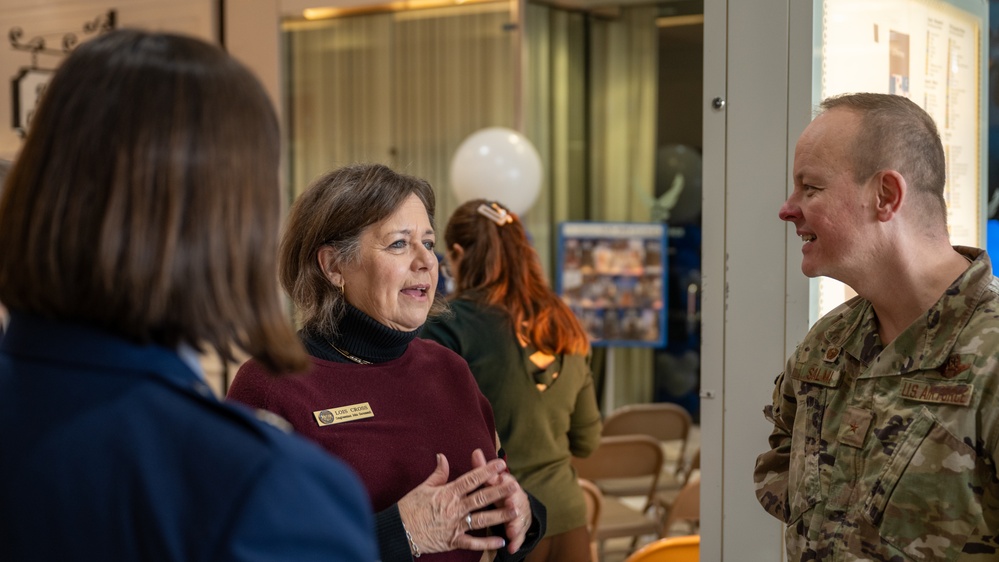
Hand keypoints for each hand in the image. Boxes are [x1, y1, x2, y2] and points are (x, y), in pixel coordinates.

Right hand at [397, 450, 520, 554]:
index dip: (487, 471)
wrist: (399, 531)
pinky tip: (501, 540)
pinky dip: (487, 543)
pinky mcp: (453, 541)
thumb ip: (438, 473)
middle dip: (499, 491)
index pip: (471, 479)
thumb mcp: (423, 487)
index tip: (500, 464)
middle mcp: (455, 508)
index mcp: (448, 493)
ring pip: (482, 519)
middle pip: (481, 497)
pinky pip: (472, 542)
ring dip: (499, 515)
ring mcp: (455, 525)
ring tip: (515, 510)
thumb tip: (443, 456)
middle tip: (515, 485)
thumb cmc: (410, 507)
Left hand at [470, 449, 531, 553]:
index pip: (505, 480)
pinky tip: (511, 547)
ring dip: (515, 524)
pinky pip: (518, 535)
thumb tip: (475, 451)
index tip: (501, 478)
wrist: (516, 505)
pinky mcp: (519, 528)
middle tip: (510, 504)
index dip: (503, 480)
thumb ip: (482, 468)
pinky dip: (515, 541)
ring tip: (511, 530)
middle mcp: (515, 497)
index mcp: (507, 484)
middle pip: (515, 499)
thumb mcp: (491, 479)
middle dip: (513, 502)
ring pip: (517, 518)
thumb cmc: (499, 490)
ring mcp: (518, 513)